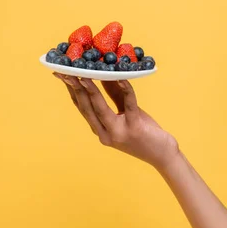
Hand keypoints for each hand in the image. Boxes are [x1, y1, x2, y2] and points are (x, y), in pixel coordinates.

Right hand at [53, 73, 179, 170]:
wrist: (163, 156)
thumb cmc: (145, 133)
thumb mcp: (127, 114)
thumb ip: (115, 96)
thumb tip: (105, 74)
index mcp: (101, 131)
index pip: (82, 108)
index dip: (71, 91)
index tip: (63, 75)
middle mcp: (106, 134)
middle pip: (86, 108)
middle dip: (75, 89)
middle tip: (67, 71)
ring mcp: (119, 132)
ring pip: (100, 109)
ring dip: (91, 90)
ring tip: (85, 74)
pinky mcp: (135, 128)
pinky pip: (128, 105)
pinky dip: (125, 89)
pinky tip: (121, 78)